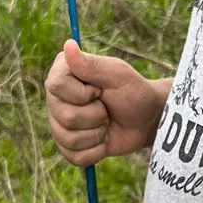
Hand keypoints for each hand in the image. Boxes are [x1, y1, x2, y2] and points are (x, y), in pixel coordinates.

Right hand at [44, 41, 168, 167]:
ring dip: (96, 134)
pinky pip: (74, 157)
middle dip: (95, 115)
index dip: (82, 93)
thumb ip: (92, 64)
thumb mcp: (118, 75)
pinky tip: (104, 140)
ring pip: (68, 139)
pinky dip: (96, 151)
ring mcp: (59, 123)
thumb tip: (68, 45)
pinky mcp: (68, 147)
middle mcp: (56, 98)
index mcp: (64, 73)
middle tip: (107, 108)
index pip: (55, 85)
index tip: (100, 90)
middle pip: (63, 115)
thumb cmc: (134, 91)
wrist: (147, 120)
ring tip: (106, 123)